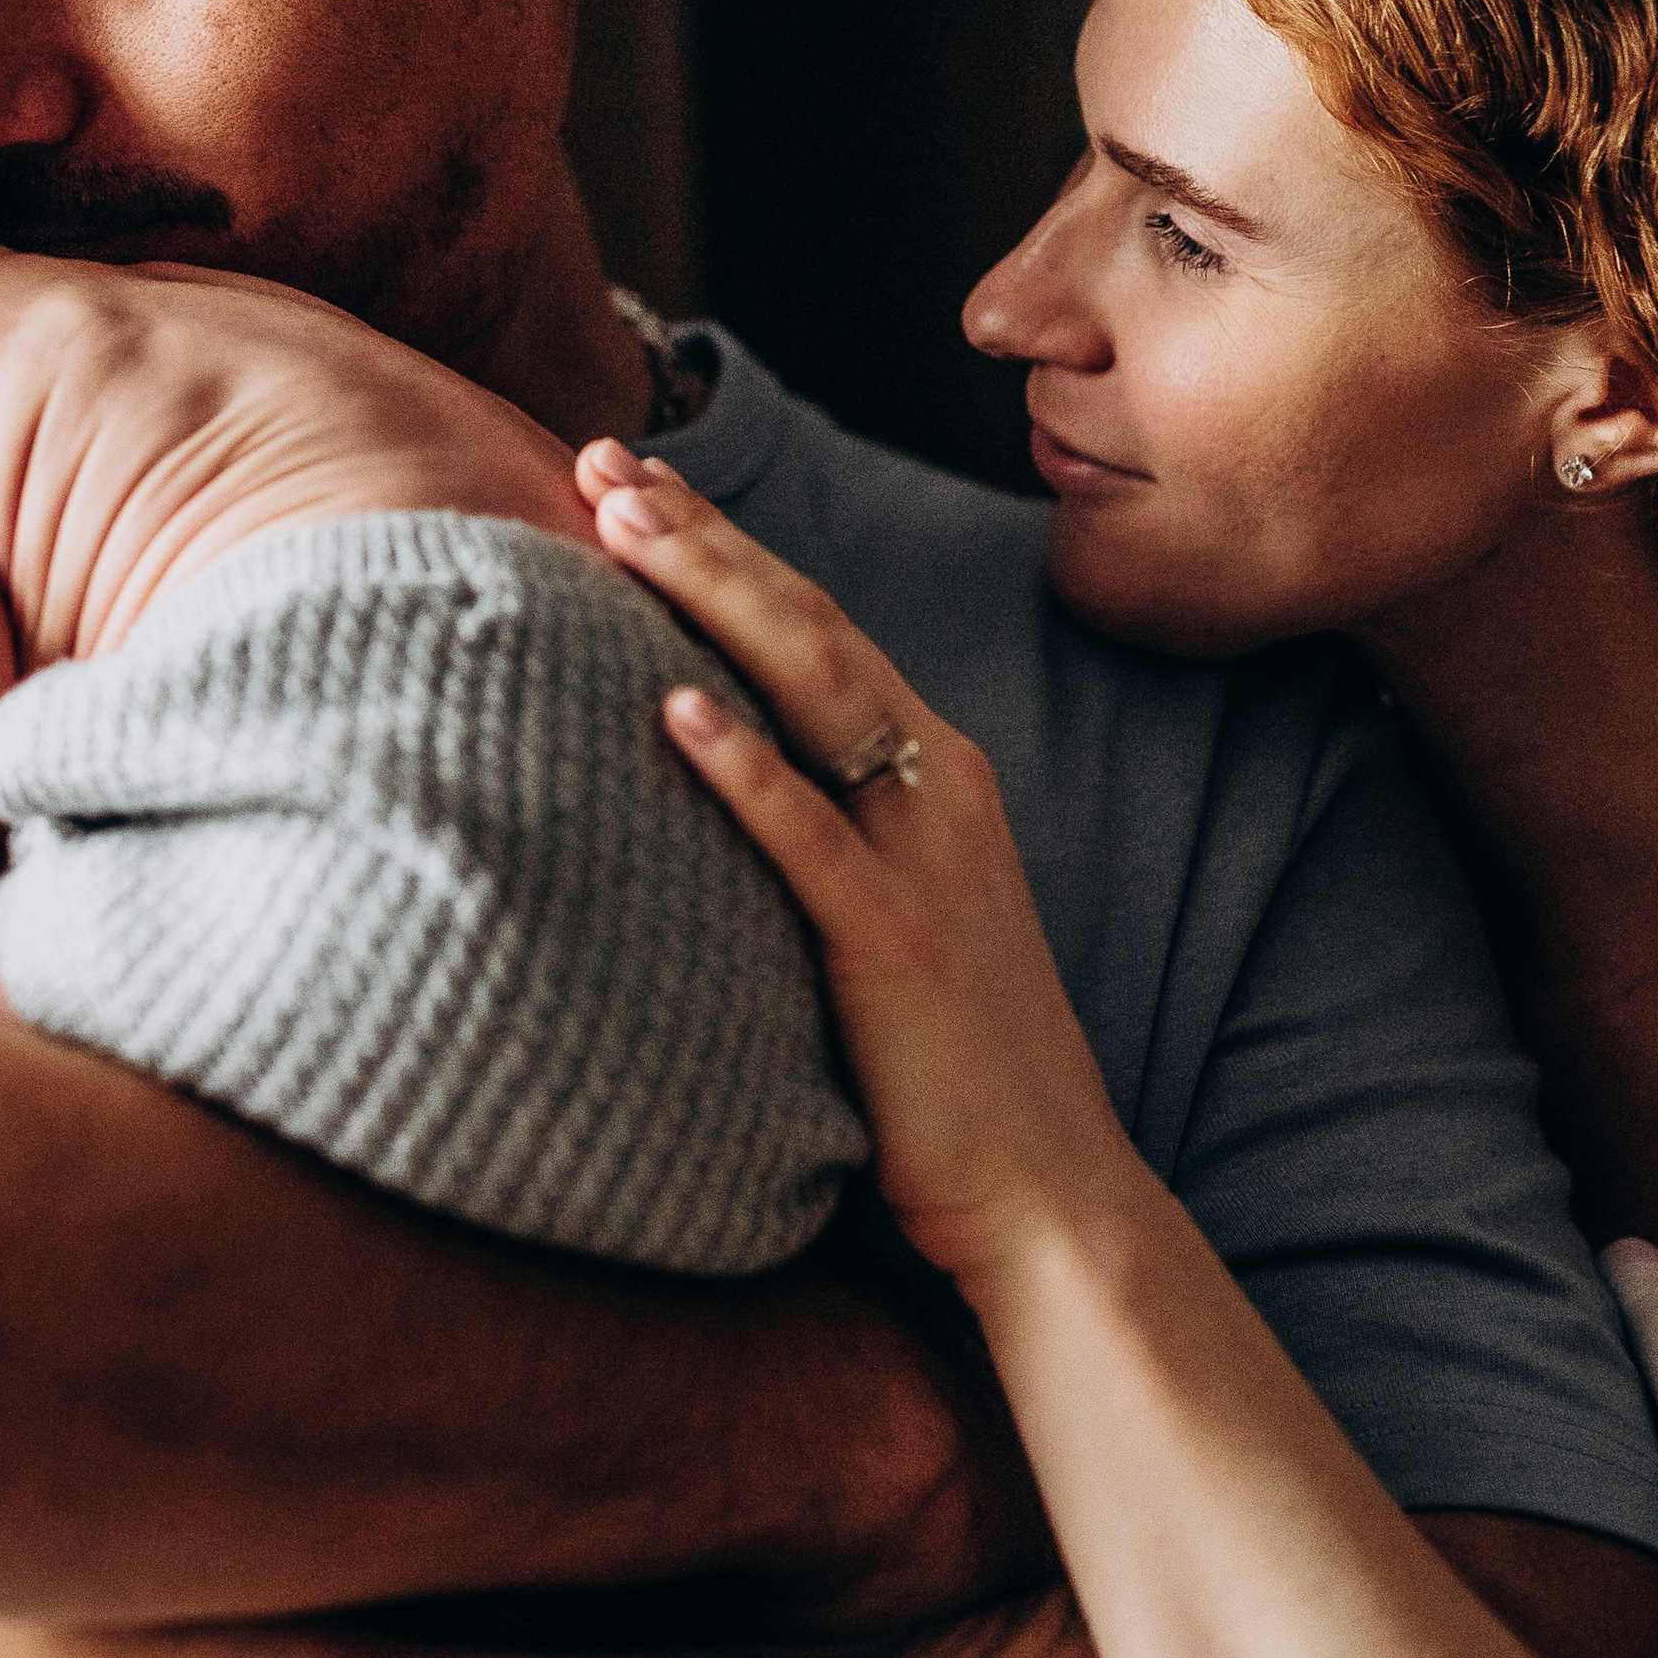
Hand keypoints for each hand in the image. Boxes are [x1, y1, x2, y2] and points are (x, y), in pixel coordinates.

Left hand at [577, 441, 1129, 1284]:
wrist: (1055, 1199)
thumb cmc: (952, 1073)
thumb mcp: (891, 921)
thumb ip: (826, 843)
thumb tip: (712, 791)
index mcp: (934, 778)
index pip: (816, 629)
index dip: (725, 546)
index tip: (632, 479)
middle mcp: (936, 791)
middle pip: (806, 628)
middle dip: (703, 536)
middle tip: (602, 458)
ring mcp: (921, 860)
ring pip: (808, 694)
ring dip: (710, 600)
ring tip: (623, 526)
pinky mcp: (895, 945)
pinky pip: (808, 840)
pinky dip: (741, 768)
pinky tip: (670, 709)